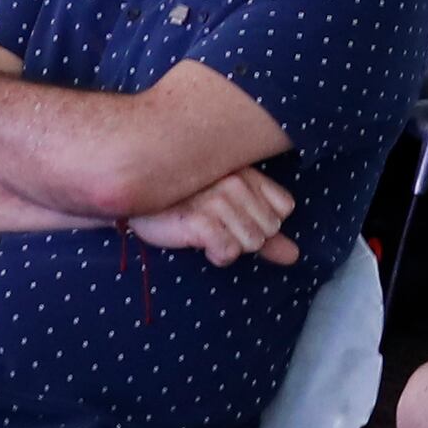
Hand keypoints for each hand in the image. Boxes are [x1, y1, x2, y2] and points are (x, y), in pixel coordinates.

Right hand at [126, 168, 298, 264]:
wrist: (134, 198)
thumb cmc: (182, 202)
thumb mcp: (228, 209)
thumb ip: (265, 232)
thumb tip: (294, 256)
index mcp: (246, 172)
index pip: (284, 209)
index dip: (263, 221)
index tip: (236, 216)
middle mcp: (235, 182)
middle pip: (268, 230)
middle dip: (244, 237)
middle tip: (214, 223)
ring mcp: (217, 200)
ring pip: (251, 244)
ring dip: (228, 246)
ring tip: (204, 230)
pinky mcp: (199, 220)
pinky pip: (228, 253)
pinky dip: (216, 254)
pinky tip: (197, 241)